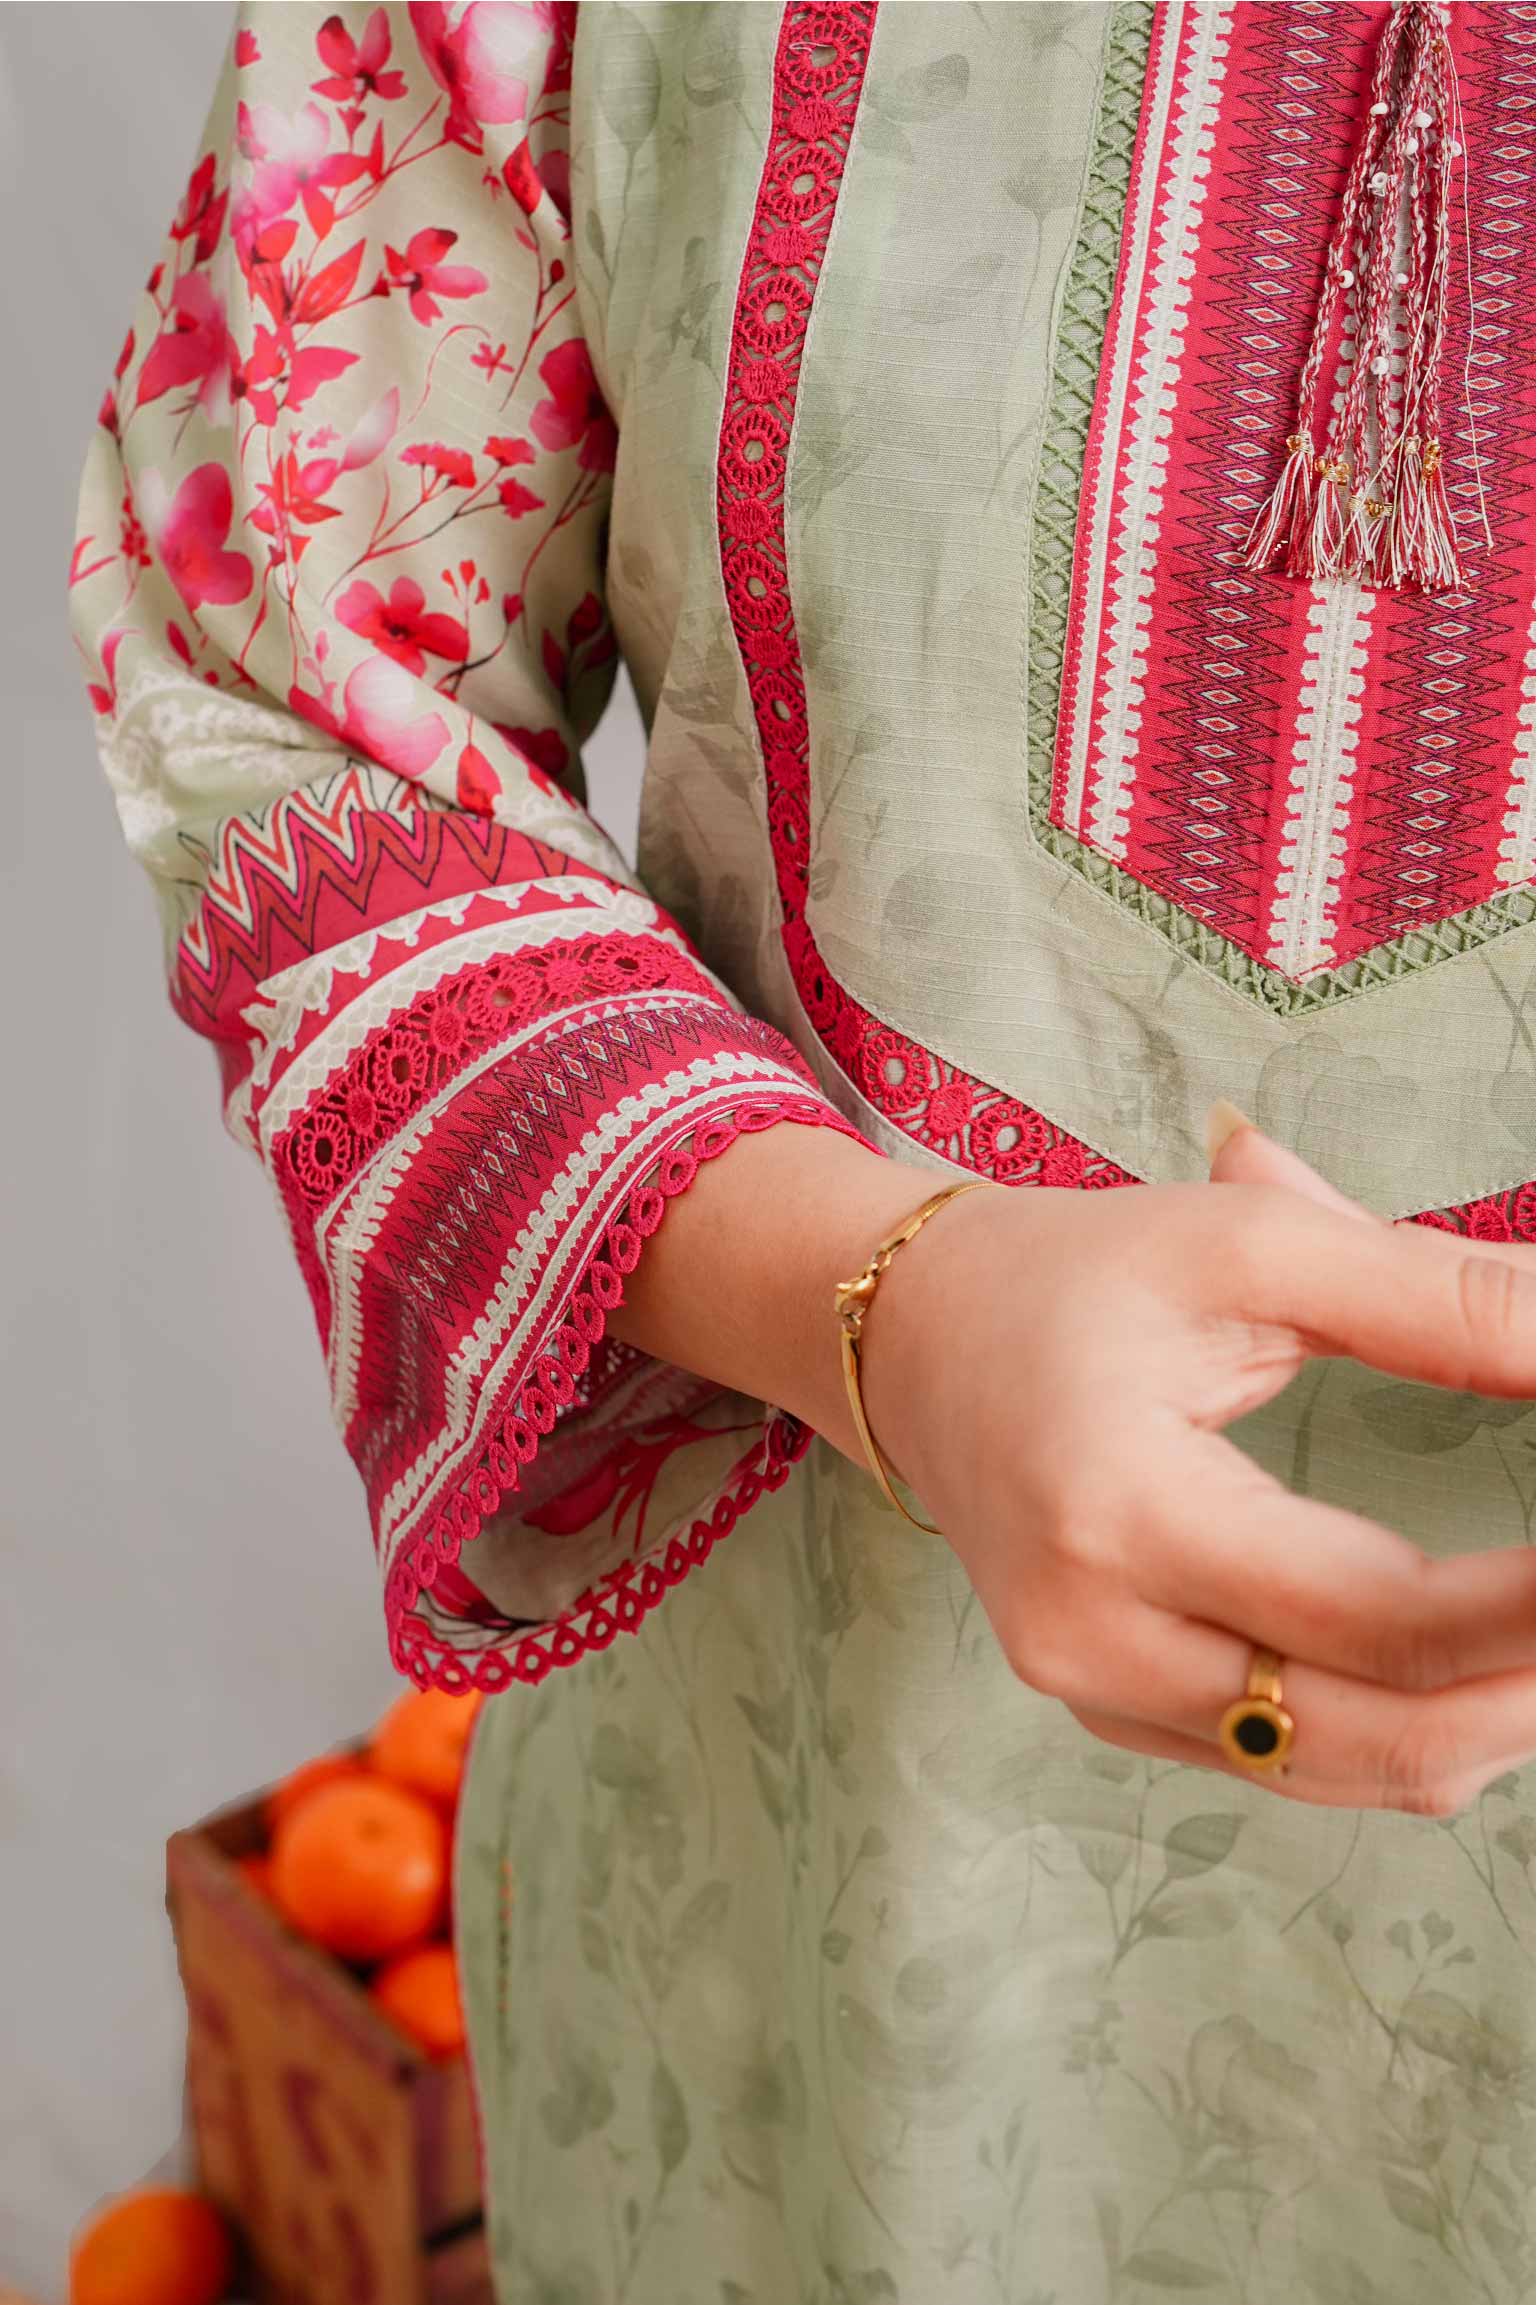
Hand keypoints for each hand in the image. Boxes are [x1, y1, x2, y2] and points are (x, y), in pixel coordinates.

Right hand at [856, 1115, 1534, 1814]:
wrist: (916, 1340)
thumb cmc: (1074, 1276)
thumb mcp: (1252, 1247)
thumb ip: (1436, 1296)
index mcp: (1116, 1511)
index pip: (1377, 1615)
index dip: (1536, 1606)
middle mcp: (1093, 1636)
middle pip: (1377, 1735)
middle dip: (1536, 1685)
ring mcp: (1096, 1691)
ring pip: (1352, 1773)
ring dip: (1491, 1717)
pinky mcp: (1113, 1709)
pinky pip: (1299, 1763)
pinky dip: (1410, 1721)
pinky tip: (1475, 1654)